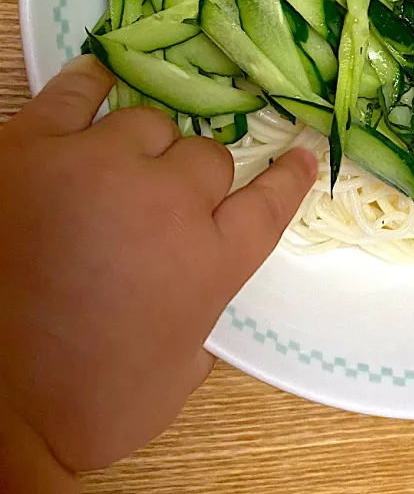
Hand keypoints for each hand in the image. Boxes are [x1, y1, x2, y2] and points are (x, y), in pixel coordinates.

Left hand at [0, 55, 315, 474]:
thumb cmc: (78, 409)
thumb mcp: (171, 385)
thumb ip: (200, 327)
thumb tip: (196, 299)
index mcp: (209, 264)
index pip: (268, 202)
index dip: (287, 177)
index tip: (299, 154)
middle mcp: (167, 204)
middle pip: (207, 159)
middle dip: (190, 183)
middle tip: (155, 212)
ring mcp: (99, 168)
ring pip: (149, 124)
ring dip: (141, 149)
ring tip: (112, 176)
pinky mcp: (33, 149)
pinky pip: (75, 94)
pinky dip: (89, 87)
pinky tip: (95, 83)